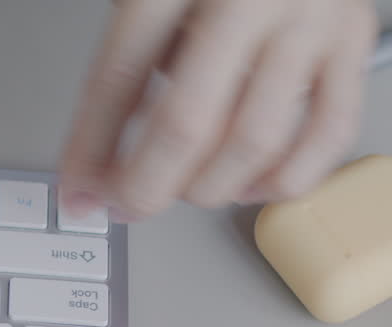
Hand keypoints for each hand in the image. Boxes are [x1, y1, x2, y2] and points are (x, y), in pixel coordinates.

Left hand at [60, 0, 377, 220]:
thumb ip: (135, 58)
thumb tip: (105, 152)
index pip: (118, 78)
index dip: (90, 149)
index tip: (75, 189)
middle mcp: (246, 0)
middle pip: (187, 124)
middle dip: (146, 185)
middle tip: (124, 205)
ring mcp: (307, 21)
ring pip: (254, 141)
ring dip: (208, 187)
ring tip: (182, 191)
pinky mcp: (353, 41)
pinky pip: (327, 131)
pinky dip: (285, 176)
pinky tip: (249, 186)